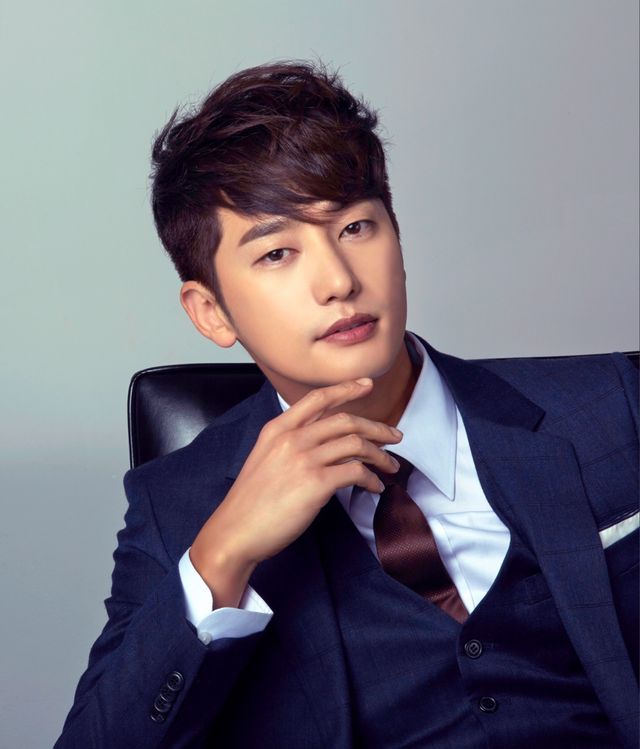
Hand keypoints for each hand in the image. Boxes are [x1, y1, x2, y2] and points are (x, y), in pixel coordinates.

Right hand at [190, 377, 402, 605]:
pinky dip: (371, 479)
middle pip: (345, 420)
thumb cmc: (251, 502)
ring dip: (380, 455)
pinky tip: (375, 487)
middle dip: (376, 427)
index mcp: (277, 428)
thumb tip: (327, 445)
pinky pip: (355, 472)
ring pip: (355, 444)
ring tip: (390, 466)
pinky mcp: (316, 483)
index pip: (318, 398)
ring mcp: (304, 459)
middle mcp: (291, 438)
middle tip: (395, 436)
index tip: (367, 384)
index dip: (346, 388)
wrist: (236, 531)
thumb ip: (292, 444)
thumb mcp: (265, 458)